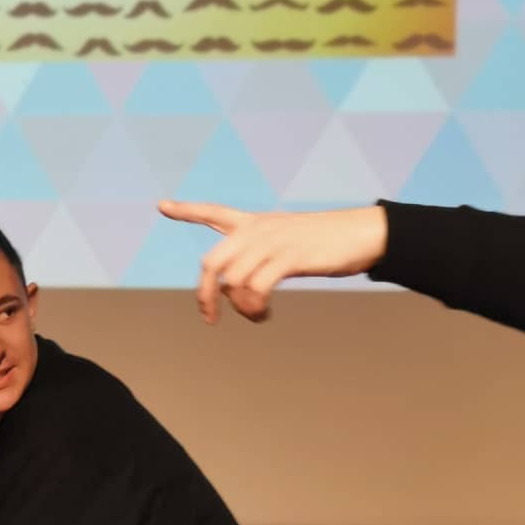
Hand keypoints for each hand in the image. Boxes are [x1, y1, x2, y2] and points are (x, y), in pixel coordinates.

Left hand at [157, 201, 387, 325]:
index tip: (162, 205)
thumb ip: (260, 252)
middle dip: (204, 296)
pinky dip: (254, 308)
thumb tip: (239, 283)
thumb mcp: (287, 238)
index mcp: (254, 223)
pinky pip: (255, 288)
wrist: (361, 234)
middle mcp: (256, 230)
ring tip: (256, 315)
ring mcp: (271, 242)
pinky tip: (264, 313)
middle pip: (211, 262)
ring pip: (233, 281)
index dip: (186, 210)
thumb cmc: (326, 241)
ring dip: (240, 308)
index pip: (213, 212)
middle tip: (210, 318)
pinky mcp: (288, 257)